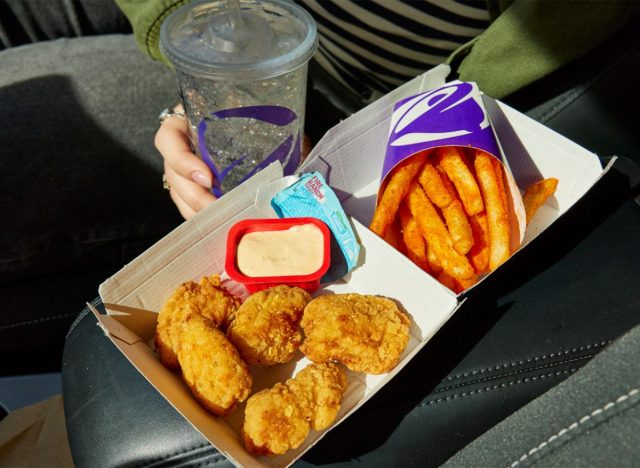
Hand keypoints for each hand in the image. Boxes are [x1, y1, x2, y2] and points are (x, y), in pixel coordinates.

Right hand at [156, 105, 313, 219]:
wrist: (261, 120)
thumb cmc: (257, 115)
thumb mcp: (261, 116)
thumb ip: (273, 131)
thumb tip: (303, 158)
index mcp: (188, 122)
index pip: (167, 139)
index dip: (182, 160)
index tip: (208, 178)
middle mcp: (182, 147)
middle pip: (173, 176)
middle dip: (195, 197)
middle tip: (219, 210)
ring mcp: (185, 171)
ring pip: (180, 196)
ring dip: (198, 212)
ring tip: (222, 222)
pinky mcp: (195, 189)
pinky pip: (191, 206)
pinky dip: (205, 218)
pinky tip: (221, 226)